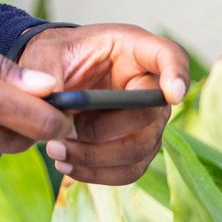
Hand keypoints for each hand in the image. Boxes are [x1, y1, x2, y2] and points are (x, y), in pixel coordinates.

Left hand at [20, 23, 188, 186]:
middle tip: (66, 131)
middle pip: (151, 114)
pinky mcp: (135, 145)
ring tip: (57, 151)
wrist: (47, 78)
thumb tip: (54, 109)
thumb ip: (46, 74)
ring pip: (141, 148)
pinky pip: (130, 169)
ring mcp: (147, 118)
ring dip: (97, 157)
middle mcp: (148, 84)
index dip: (177, 74)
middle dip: (106, 129)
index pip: (171, 56)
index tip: (172, 93)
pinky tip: (68, 166)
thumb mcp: (44, 54)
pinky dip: (99, 173)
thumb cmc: (54, 57)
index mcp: (133, 48)